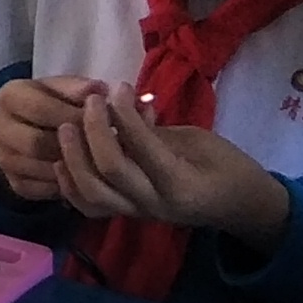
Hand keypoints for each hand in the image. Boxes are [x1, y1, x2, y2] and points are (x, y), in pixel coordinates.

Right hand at [0, 75, 97, 206]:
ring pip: (42, 170)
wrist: (30, 128)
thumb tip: (100, 90)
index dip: (76, 116)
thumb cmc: (53, 103)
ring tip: (97, 160)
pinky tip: (84, 175)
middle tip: (101, 145)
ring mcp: (4, 159)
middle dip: (73, 146)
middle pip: (38, 144)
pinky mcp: (14, 183)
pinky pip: (44, 190)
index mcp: (9, 97)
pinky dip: (67, 186)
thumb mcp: (62, 88)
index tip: (104, 120)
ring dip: (73, 168)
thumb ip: (78, 87)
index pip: (41, 109)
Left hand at [53, 87, 289, 245]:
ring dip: (74, 158)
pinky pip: (90, 207)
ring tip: (66, 127)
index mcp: (179, 182)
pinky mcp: (128, 214)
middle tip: (91, 102)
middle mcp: (153, 202)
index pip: (139, 147)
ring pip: (92, 194)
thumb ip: (156, 131)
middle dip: (93, 131)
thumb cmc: (228, 166)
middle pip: (109, 170)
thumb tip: (119, 110)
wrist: (241, 206)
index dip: (123, 113)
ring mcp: (138, 212)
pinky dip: (70, 185)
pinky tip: (61, 161)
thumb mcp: (199, 140)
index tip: (118, 87)